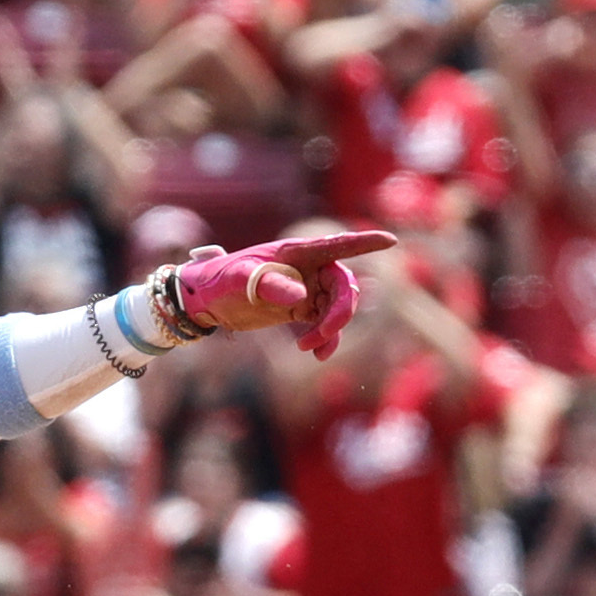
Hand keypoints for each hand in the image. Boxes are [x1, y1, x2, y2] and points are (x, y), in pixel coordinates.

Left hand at [173, 230, 398, 356]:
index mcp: (298, 252)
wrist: (206, 299)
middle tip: (323, 333)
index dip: (365, 243)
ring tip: (310, 348)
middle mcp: (308, 268)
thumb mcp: (241, 280)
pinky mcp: (300, 309)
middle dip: (342, 311)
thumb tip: (302, 296)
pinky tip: (318, 354)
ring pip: (338, 307)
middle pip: (344, 285)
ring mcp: (307, 288)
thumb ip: (270, 285)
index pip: (338, 245)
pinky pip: (324, 323)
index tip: (390, 240)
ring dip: (332, 329)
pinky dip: (326, 338)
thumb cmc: (221, 279)